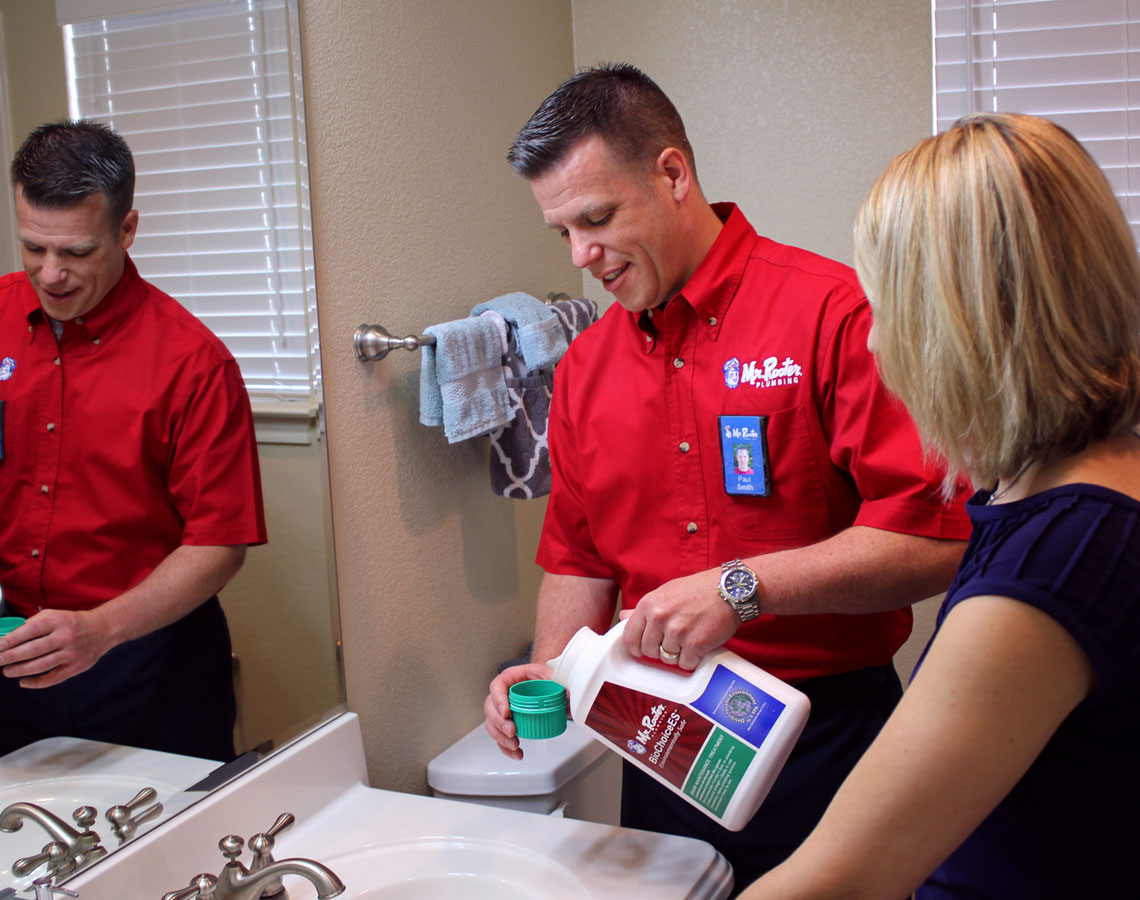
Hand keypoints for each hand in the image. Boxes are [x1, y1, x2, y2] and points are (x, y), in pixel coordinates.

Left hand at [0, 608, 109, 687]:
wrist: (102, 630)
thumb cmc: (73, 623)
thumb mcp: (54, 615)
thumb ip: (32, 624)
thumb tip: (9, 637)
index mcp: (58, 621)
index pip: (29, 631)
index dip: (10, 640)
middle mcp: (65, 637)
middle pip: (32, 650)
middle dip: (10, 657)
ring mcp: (71, 653)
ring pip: (40, 666)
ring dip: (20, 670)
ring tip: (8, 671)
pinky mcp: (76, 667)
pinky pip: (53, 678)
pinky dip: (36, 682)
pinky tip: (24, 681)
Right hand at [483, 662, 553, 759]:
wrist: (549, 686)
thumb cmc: (545, 677)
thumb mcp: (553, 675)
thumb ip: (561, 683)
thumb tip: (569, 694)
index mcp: (512, 677)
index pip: (497, 685)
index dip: (498, 699)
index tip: (506, 712)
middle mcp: (504, 693)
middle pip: (490, 707)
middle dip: (499, 723)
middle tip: (512, 731)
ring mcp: (503, 709)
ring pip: (492, 723)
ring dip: (501, 737)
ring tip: (515, 744)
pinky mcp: (507, 722)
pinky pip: (499, 735)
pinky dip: (505, 747)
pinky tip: (516, 752)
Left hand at [621, 569, 739, 669]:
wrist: (729, 589)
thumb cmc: (698, 590)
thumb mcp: (666, 593)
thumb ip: (645, 609)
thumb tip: (623, 618)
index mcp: (649, 604)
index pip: (629, 637)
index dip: (636, 647)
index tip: (643, 649)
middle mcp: (660, 617)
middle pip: (648, 651)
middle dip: (659, 650)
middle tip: (674, 641)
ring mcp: (677, 631)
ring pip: (667, 659)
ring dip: (679, 654)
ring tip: (690, 637)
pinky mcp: (695, 643)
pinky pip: (686, 664)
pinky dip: (694, 658)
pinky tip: (700, 644)